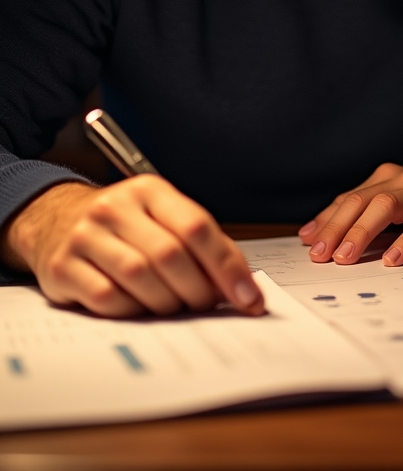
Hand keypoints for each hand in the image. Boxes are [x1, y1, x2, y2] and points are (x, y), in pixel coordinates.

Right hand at [0, 177, 263, 318]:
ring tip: (176, 307)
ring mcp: (86, 236)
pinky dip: (133, 311)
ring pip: (139, 277)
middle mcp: (116, 208)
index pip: (197, 227)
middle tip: (208, 305)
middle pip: (170, 254)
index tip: (248, 296)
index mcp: (151, 191)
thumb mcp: (164, 216)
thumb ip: (204, 244)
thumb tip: (242, 284)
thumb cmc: (124, 224)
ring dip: (167, 302)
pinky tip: (140, 308)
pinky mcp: (62, 267)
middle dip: (198, 289)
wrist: (54, 219)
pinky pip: (107, 298)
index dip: (227, 266)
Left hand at [298, 163, 402, 266]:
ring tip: (346, 257)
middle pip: (363, 201)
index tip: (308, 243)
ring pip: (387, 206)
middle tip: (321, 254)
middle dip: (338, 227)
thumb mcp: (397, 207)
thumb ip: (362, 217)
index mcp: (387, 177)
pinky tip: (392, 259)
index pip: (350, 199)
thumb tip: (315, 236)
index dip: (327, 220)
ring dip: (363, 232)